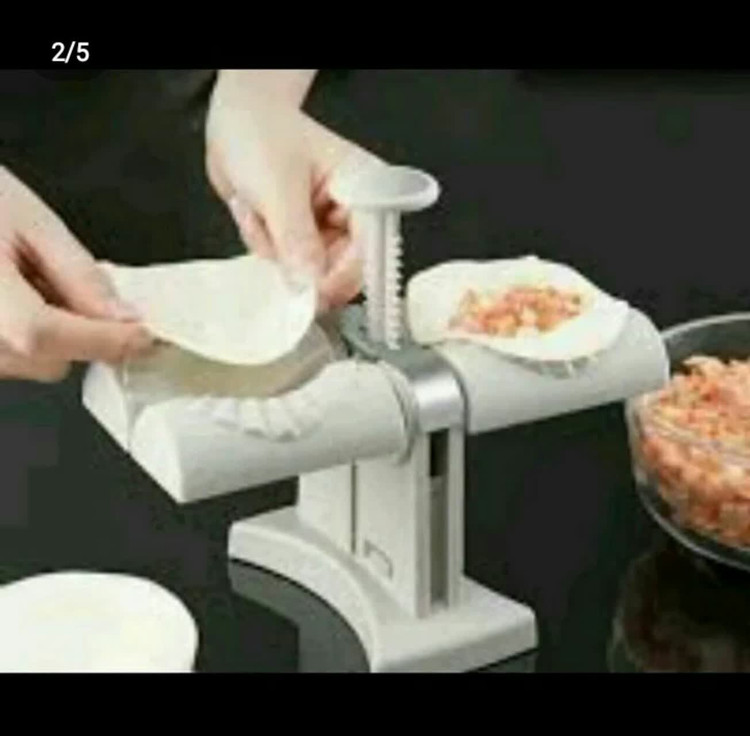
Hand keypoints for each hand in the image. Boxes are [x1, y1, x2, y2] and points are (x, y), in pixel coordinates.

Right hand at [0, 166, 152, 381]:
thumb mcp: (31, 221)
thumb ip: (78, 273)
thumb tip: (124, 316)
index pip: (47, 336)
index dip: (103, 339)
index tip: (144, 334)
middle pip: (50, 360)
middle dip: (80, 332)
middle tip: (77, 286)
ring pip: (32, 364)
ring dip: (52, 333)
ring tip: (31, 279)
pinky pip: (11, 358)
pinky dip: (27, 334)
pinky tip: (15, 292)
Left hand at [205, 73, 380, 310]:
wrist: (232, 123)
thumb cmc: (261, 135)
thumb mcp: (278, 188)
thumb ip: (297, 240)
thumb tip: (310, 286)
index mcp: (366, 189)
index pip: (370, 250)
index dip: (342, 277)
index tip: (311, 294)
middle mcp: (354, 212)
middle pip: (342, 269)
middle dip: (298, 261)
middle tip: (272, 239)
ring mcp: (328, 228)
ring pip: (310, 272)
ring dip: (274, 250)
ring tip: (257, 212)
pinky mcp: (305, 238)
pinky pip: (288, 266)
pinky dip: (265, 248)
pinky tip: (254, 215)